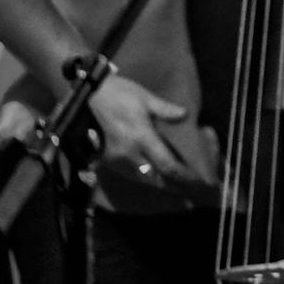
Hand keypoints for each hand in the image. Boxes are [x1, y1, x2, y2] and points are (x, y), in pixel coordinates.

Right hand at [86, 75, 216, 200]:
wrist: (87, 98)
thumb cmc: (118, 94)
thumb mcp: (145, 98)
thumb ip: (165, 109)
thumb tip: (184, 114)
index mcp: (142, 138)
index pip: (166, 165)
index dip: (183, 176)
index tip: (197, 180)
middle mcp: (130, 154)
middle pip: (156, 178)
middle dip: (174, 185)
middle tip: (191, 189)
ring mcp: (117, 160)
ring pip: (143, 179)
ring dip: (160, 183)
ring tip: (177, 186)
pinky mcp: (108, 161)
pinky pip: (131, 175)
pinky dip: (145, 178)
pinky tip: (155, 177)